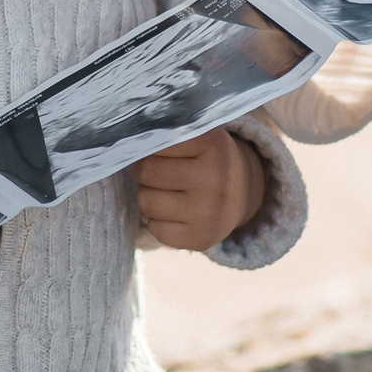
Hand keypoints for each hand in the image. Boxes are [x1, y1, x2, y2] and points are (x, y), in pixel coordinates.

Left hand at [135, 127, 266, 249]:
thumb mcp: (197, 136)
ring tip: (170, 192)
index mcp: (212, 144)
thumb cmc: (206, 159)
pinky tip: (176, 213)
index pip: (156, 141)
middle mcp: (214, 178)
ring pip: (145, 201)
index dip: (152, 146)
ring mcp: (209, 211)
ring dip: (150, 196)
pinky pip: (154, 229)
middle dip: (147, 171)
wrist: (242, 193)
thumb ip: (167, 132)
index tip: (163, 149)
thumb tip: (129, 143)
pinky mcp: (201, 238)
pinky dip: (158, 221)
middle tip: (164, 172)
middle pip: (146, 171)